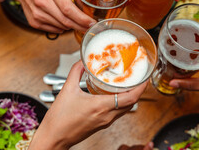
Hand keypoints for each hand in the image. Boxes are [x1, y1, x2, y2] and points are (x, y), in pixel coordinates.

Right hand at [0, 0, 95, 32]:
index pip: (69, 9)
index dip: (82, 19)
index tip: (92, 22)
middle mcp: (42, 1)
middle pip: (66, 21)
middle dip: (80, 26)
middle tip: (90, 27)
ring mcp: (36, 13)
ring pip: (61, 27)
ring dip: (72, 26)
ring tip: (78, 22)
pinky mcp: (33, 21)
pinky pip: (54, 29)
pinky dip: (62, 27)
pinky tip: (64, 20)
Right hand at [29, 61, 147, 149]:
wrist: (53, 138)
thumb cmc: (59, 120)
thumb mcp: (67, 90)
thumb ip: (75, 72)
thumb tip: (82, 61)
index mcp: (101, 107)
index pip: (130, 98)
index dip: (141, 87)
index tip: (144, 77)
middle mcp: (106, 116)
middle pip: (132, 103)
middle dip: (138, 90)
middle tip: (139, 78)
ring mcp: (105, 122)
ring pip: (126, 109)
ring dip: (131, 97)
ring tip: (130, 85)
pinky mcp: (102, 125)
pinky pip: (117, 113)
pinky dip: (121, 103)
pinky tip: (115, 95)